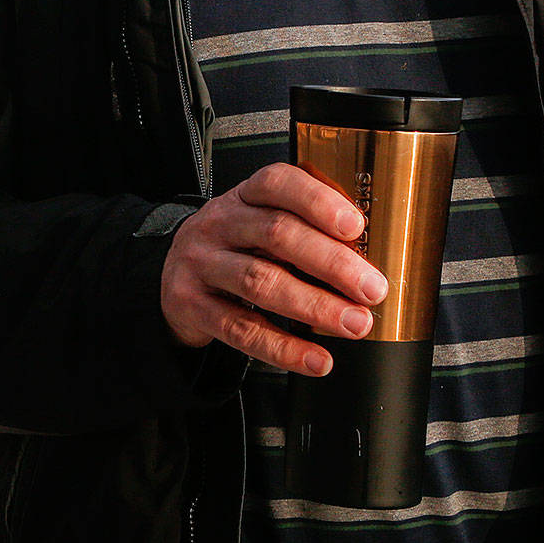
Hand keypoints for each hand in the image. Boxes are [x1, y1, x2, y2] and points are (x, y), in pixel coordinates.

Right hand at [159, 162, 389, 375]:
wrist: (172, 279)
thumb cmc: (234, 250)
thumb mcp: (259, 227)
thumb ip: (304, 233)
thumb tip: (365, 263)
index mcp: (242, 197)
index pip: (277, 184)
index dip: (317, 201)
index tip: (355, 226)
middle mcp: (218, 224)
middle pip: (276, 234)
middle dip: (332, 263)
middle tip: (371, 289)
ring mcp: (200, 264)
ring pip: (260, 282)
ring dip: (314, 306)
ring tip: (353, 323)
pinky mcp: (191, 305)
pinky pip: (241, 329)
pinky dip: (284, 348)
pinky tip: (315, 359)